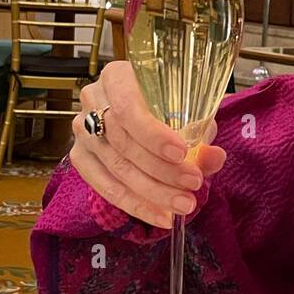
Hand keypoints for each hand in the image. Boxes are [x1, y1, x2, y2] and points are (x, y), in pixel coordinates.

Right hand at [71, 61, 226, 227]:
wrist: (142, 108)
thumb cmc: (167, 104)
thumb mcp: (188, 110)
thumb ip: (200, 132)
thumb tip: (214, 158)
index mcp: (117, 77)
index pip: (128, 108)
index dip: (153, 134)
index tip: (182, 152)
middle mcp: (93, 100)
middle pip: (123, 142)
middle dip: (161, 169)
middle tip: (193, 184)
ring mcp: (82, 130)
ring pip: (116, 168)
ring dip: (153, 192)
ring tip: (184, 204)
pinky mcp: (80, 157)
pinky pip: (105, 188)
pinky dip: (136, 205)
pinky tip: (161, 215)